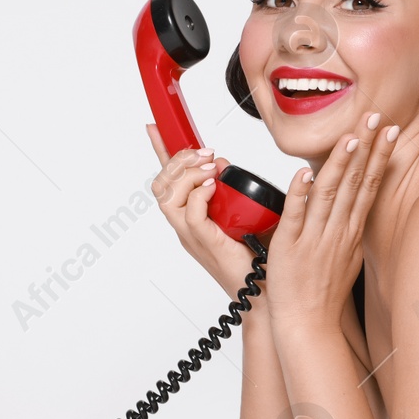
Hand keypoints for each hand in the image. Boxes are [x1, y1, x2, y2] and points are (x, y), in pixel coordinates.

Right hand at [146, 123, 268, 301]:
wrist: (263, 290)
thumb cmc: (255, 257)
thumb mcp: (242, 211)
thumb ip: (229, 187)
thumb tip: (221, 162)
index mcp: (191, 216)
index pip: (168, 180)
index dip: (160, 152)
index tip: (155, 127)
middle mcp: (185, 225)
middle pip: (161, 185)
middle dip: (180, 160)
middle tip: (206, 155)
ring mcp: (191, 235)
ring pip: (168, 197)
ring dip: (189, 175)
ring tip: (211, 170)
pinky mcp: (204, 243)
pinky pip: (190, 214)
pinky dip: (199, 195)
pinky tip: (214, 187)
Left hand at [264, 111, 398, 328]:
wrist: (309, 325)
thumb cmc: (324, 293)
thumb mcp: (346, 255)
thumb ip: (347, 225)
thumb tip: (352, 202)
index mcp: (350, 231)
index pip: (368, 185)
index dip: (378, 156)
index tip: (387, 130)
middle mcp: (337, 232)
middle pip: (355, 183)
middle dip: (366, 148)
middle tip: (375, 118)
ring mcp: (314, 239)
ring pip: (329, 194)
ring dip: (339, 164)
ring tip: (349, 137)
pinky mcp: (289, 248)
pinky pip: (295, 216)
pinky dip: (300, 194)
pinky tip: (304, 173)